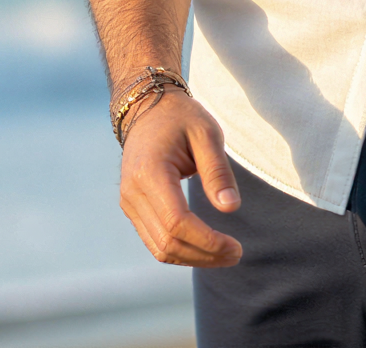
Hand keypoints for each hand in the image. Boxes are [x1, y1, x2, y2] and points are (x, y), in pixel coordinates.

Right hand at [118, 90, 243, 267]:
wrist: (147, 108)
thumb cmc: (181, 118)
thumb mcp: (207, 134)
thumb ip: (218, 171)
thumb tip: (231, 208)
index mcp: (150, 173)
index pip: (177, 223)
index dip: (207, 242)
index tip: (236, 247)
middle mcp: (133, 192)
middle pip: (167, 242)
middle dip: (204, 255)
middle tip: (236, 254)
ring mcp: (129, 202)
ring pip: (159, 248)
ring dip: (193, 258)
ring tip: (225, 254)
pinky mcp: (132, 208)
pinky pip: (154, 240)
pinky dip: (181, 250)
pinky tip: (205, 246)